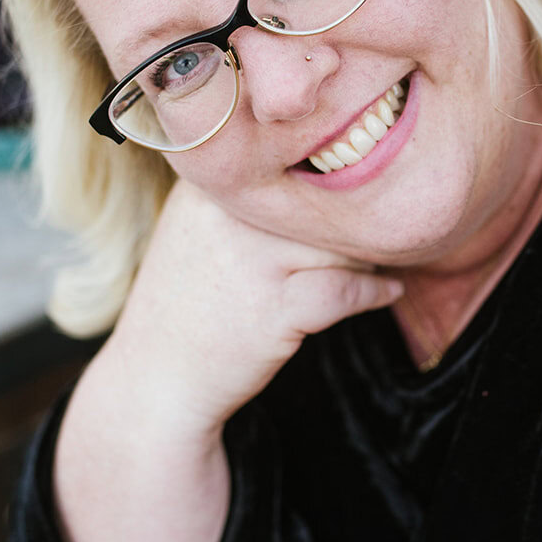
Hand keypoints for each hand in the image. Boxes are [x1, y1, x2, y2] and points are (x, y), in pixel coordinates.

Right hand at [105, 176, 403, 439]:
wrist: (155, 380)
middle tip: (376, 234)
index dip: (328, 177)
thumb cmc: (184, 302)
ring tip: (381, 262)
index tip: (354, 193)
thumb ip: (246, 194)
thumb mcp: (196, 226)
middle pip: (321, 198)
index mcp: (210, 184)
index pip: (291, 161)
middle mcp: (229, 213)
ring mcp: (253, 259)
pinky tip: (386, 292)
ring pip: (340, 239)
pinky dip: (375, 292)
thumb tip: (328, 168)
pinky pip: (349, 286)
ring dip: (365, 255)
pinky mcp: (277, 307)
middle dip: (350, 220)